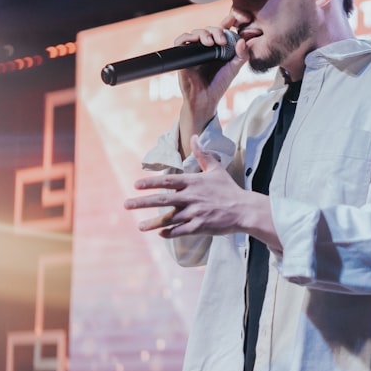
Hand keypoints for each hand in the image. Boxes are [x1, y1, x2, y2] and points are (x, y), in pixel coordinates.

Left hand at [125, 137, 277, 247]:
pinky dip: (169, 233)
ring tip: (139, 226)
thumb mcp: (216, 169)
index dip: (150, 183)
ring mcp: (194, 213)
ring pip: (169, 219)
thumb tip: (195, 137)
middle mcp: (191, 198)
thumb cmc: (229, 189)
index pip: (167, 181)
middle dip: (142, 203)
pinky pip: (180, 231)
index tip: (136, 185)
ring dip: (152, 223)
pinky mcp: (199, 227)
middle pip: (162, 200)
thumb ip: (203, 154)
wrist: (244, 209)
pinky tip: (160, 234)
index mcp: (193, 183)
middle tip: (126, 205)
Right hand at [175, 19, 247, 149]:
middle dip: (216, 30)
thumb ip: (242, 55)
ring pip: (196, 32)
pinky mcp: (183, 56)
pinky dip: (186, 37)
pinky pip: (181, 41)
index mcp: (219, 47)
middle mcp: (206, 47)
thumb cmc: (219, 84)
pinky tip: (195, 40)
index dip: (228, 21)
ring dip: (204, 33)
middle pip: (209, 28)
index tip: (236, 18)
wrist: (205, 99)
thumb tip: (243, 41)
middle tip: (222, 40)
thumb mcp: (234, 69)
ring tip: (211, 43)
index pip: (222, 29)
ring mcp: (195, 50)